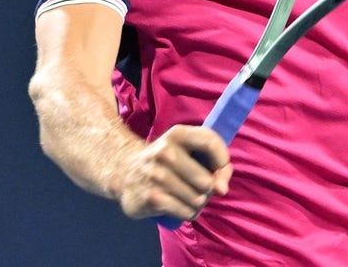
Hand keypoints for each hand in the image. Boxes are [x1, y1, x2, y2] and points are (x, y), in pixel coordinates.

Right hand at [113, 125, 232, 220]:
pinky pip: (187, 212)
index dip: (223, 161)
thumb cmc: (167, 162)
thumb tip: (222, 190)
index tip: (220, 171)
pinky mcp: (152, 198)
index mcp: (177, 134)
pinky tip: (176, 205)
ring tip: (183, 195)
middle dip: (207, 189)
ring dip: (197, 203)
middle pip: (207, 182)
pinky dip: (187, 212)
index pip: (210, 142)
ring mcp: (157, 176)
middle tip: (194, 186)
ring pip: (199, 200)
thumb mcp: (187, 149)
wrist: (125, 172)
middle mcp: (165, 152)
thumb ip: (215, 162)